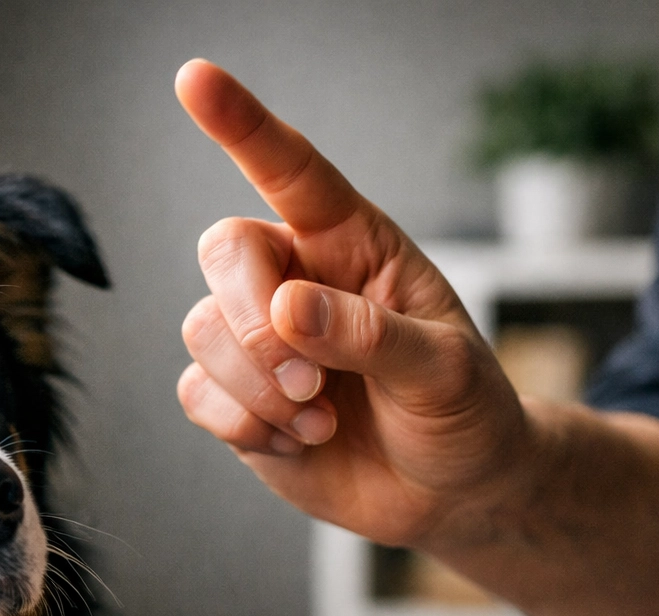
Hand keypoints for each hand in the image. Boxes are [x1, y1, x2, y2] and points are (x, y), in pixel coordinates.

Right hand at [176, 59, 528, 548]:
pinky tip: (296, 442)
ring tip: (319, 418)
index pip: (291, 171)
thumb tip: (286, 311)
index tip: (194, 80)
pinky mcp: (236, 399)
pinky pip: (198, 395)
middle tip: (307, 378)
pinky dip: (243, 425)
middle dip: (249, 316)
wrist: (453, 491)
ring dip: (258, 385)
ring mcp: (259, 342)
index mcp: (353, 244)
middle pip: (224, 251)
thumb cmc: (464, 411)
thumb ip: (370, 335)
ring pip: (204, 331)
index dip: (242, 125)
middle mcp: (296, 279)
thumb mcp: (444, 370)